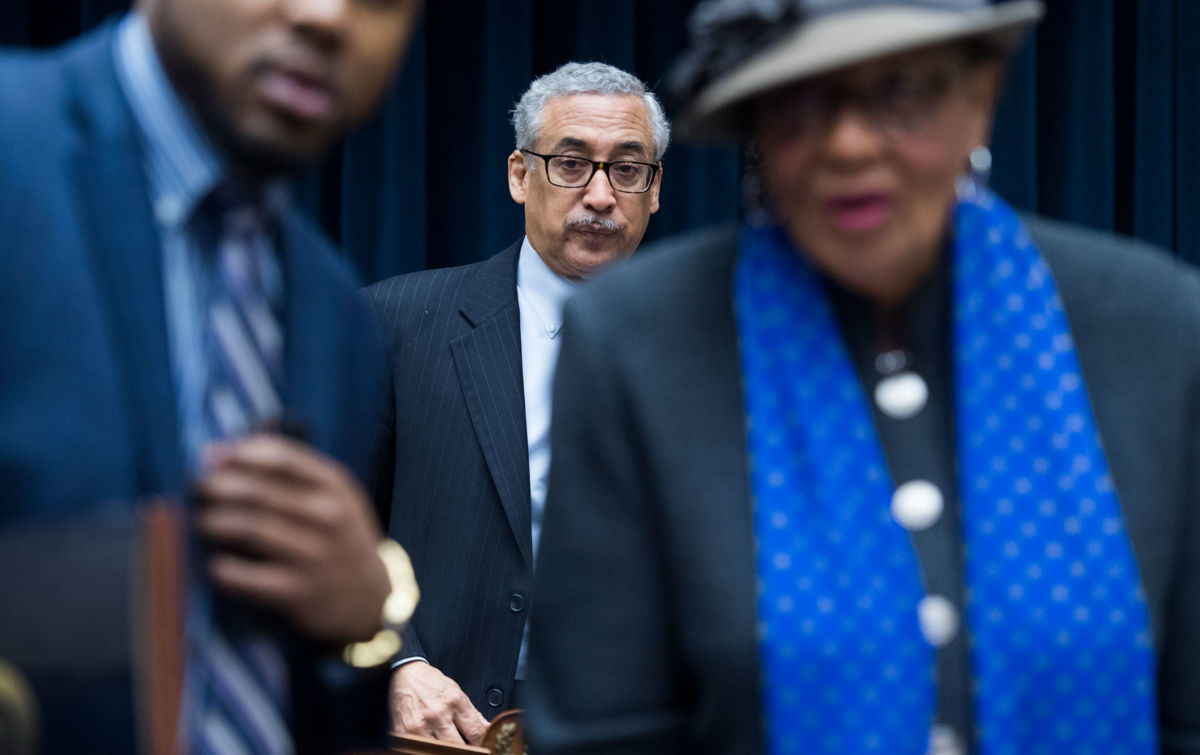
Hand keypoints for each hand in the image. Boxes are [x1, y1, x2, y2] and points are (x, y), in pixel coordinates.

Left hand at [195, 433, 390, 643]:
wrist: (369, 597)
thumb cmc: (339, 537)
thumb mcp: (334, 496)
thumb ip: (291, 471)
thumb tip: (225, 450)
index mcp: (335, 486)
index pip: (283, 458)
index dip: (240, 454)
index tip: (212, 456)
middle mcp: (328, 517)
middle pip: (259, 493)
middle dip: (218, 486)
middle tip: (197, 487)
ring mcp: (314, 556)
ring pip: (250, 529)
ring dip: (215, 522)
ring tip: (204, 521)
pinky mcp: (298, 592)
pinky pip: (246, 577)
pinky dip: (222, 568)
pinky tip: (215, 564)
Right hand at [390, 661, 489, 744]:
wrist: (405, 674)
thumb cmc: (431, 683)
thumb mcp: (456, 691)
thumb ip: (472, 713)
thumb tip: (486, 728)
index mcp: (454, 701)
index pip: (475, 732)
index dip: (481, 743)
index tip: (482, 746)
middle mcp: (438, 714)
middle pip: (458, 746)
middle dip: (464, 750)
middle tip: (465, 748)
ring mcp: (420, 725)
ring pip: (438, 751)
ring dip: (444, 751)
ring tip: (446, 746)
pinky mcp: (403, 733)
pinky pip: (418, 750)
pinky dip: (425, 750)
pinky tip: (430, 745)